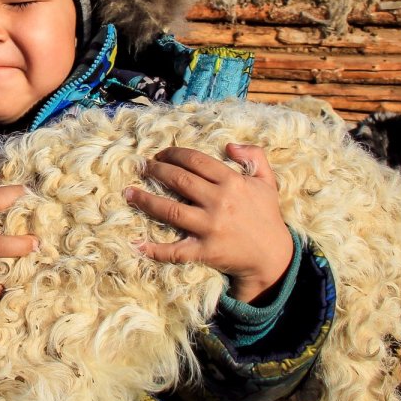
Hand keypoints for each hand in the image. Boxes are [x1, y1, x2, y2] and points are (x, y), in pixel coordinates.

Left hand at [124, 144, 293, 302]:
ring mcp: (210, 228)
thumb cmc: (266, 215)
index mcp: (232, 182)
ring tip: (128, 193)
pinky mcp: (205, 251)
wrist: (272, 255)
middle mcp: (219, 202)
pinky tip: (136, 243)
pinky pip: (175, 251)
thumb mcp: (267, 181)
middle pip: (179, 181)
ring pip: (170, 210)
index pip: (196, 161)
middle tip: (141, 167)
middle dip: (156, 171)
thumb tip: (229, 145)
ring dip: (146, 200)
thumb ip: (254, 156)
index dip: (174, 154)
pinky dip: (154, 249)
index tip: (160, 154)